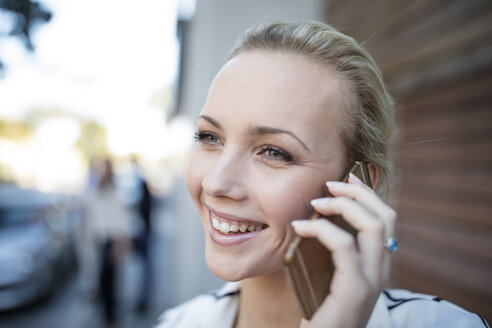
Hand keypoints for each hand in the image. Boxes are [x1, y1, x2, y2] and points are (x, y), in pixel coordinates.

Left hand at [293, 173, 396, 327]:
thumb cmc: (317, 309)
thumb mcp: (327, 272)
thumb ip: (330, 249)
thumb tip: (315, 214)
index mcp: (376, 265)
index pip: (385, 219)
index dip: (367, 194)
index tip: (344, 178)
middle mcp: (380, 271)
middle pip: (385, 217)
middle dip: (358, 192)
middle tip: (330, 184)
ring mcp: (371, 282)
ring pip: (374, 226)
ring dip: (344, 205)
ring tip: (317, 201)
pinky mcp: (355, 291)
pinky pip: (345, 247)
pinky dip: (322, 230)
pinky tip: (300, 227)